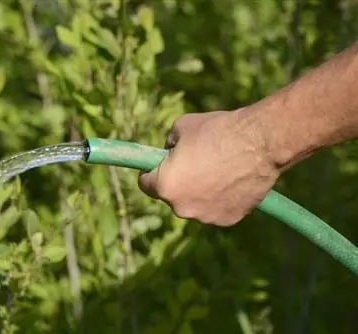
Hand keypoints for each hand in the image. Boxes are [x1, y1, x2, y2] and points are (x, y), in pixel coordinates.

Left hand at [138, 110, 279, 225]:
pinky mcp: (228, 220)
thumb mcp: (180, 128)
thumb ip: (168, 146)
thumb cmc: (217, 131)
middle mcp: (181, 208)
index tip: (158, 166)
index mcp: (164, 186)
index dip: (150, 173)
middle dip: (178, 182)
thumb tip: (168, 153)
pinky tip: (232, 180)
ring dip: (199, 192)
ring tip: (218, 169)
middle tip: (195, 164)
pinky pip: (216, 209)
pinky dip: (219, 199)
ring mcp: (206, 217)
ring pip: (195, 204)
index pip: (145, 184)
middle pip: (172, 196)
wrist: (259, 142)